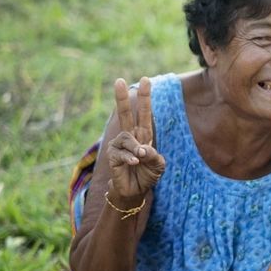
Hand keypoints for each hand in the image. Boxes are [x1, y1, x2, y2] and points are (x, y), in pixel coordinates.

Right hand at [107, 77, 164, 204]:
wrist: (135, 190)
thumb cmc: (147, 175)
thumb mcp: (158, 165)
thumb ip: (154, 156)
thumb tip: (142, 149)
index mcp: (143, 135)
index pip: (144, 113)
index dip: (145, 98)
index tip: (145, 80)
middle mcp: (130, 137)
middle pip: (125, 114)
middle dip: (122, 97)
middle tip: (120, 80)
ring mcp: (119, 145)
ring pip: (126, 139)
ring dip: (135, 148)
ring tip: (140, 158)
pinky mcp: (112, 155)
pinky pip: (120, 153)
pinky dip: (129, 157)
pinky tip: (134, 162)